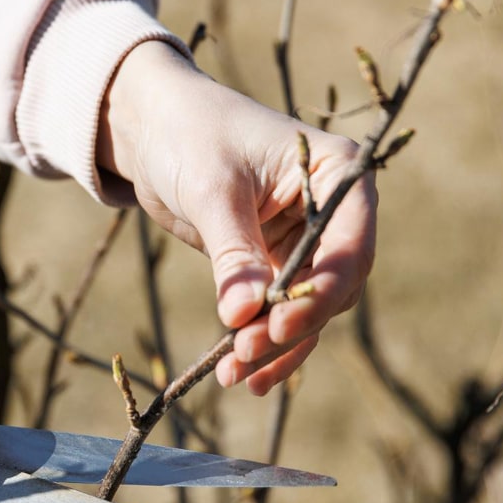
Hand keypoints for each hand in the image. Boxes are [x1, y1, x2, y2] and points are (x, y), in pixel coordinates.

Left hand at [97, 41, 376, 394]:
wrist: (153, 126)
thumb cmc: (190, 135)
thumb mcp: (212, 190)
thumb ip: (233, 253)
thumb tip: (244, 317)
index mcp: (338, 175)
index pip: (349, 247)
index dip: (319, 293)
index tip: (279, 327)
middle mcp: (334, 212)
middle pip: (332, 288)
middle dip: (290, 327)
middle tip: (244, 354)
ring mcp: (306, 242)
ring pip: (306, 310)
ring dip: (273, 346)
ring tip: (233, 376)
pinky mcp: (274, 265)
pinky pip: (278, 314)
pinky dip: (260, 343)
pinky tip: (238, 374)